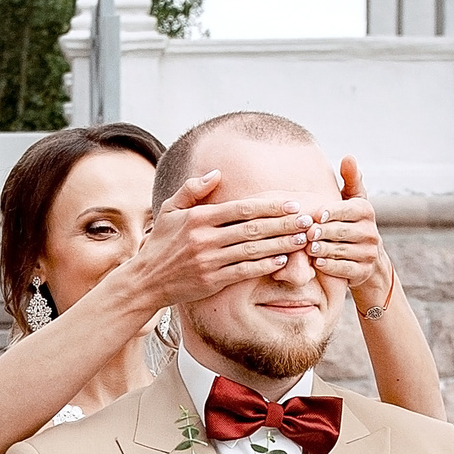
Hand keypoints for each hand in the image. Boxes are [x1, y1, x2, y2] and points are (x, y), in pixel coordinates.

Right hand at [124, 170, 315, 310]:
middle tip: (307, 220)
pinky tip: (281, 260)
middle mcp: (204, 238)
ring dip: (280, 244)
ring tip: (301, 239)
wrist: (146, 280)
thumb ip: (192, 189)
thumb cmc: (160, 243)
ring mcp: (208, 261)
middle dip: (283, 224)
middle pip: (252, 229)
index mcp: (198, 218)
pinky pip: (243, 271)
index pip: (241, 208)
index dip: (269, 206)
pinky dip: (263, 265)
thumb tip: (216, 173)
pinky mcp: (211, 281)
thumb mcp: (170, 210)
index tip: (292, 204)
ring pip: (252, 250)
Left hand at [309, 156, 385, 297]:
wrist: (366, 257)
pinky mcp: (363, 271)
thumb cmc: (350, 221)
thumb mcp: (352, 199)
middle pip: (342, 231)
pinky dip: (330, 266)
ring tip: (307, 248)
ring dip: (323, 249)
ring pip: (342, 250)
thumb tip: (348, 156)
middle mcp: (371, 232)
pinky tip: (317, 263)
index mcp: (365, 211)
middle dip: (322, 232)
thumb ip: (349, 179)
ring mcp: (368, 253)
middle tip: (305, 232)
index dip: (330, 212)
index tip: (315, 214)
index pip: (347, 209)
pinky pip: (345, 269)